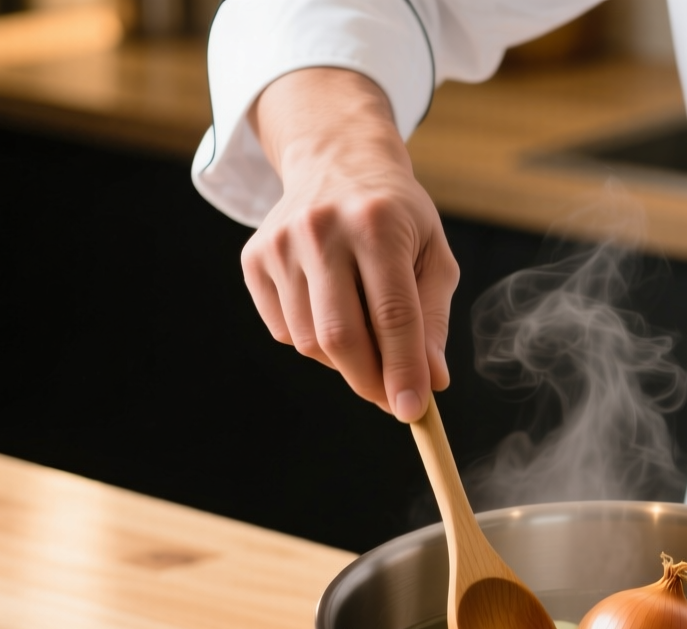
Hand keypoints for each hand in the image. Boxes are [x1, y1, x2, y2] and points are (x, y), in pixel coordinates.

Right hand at [243, 68, 457, 420]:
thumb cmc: (397, 216)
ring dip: (345, 362)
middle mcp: (322, 230)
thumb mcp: (433, 255)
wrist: (336, 159)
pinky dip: (314, 342)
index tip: (413, 411)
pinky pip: (285, 331)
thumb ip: (433, 320)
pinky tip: (334, 311)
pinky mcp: (254, 258)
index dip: (403, 370)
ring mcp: (280, 244)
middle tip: (391, 399)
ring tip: (368, 341)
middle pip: (341, 336)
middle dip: (369, 381)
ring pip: (310, 341)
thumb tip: (431, 382)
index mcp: (377, 224)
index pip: (392, 315)